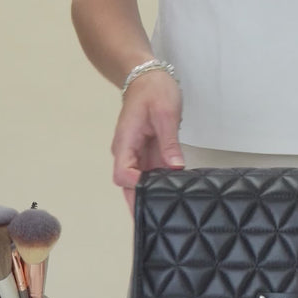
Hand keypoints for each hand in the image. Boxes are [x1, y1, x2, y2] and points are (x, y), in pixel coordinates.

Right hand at [111, 70, 184, 213]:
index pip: (123, 173)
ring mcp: (137, 151)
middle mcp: (127, 150)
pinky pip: (151, 170)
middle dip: (140, 201)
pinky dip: (159, 181)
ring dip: (150, 193)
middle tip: (155, 221)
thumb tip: (175, 167)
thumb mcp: (165, 114)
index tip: (154, 194)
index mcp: (126, 141)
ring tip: (165, 210)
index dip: (136, 186)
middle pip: (129, 183)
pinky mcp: (147, 150)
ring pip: (140, 179)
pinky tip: (171, 192)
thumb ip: (169, 142)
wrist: (148, 76)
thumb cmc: (154, 90)